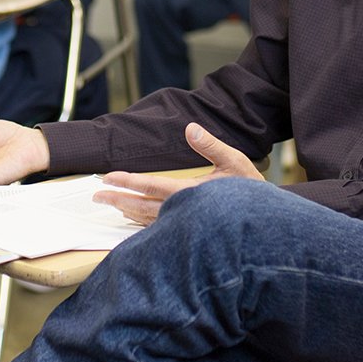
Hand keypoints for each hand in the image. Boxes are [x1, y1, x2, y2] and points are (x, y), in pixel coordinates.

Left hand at [94, 122, 263, 225]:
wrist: (265, 224)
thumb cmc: (250, 192)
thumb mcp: (235, 162)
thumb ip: (211, 145)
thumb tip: (190, 128)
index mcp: (191, 193)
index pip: (151, 186)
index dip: (127, 181)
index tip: (107, 178)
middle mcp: (183, 212)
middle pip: (141, 207)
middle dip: (117, 199)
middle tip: (97, 195)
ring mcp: (184, 225)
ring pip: (147, 220)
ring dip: (126, 211)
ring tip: (110, 204)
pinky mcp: (187, 233)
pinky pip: (157, 229)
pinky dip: (141, 223)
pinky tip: (132, 218)